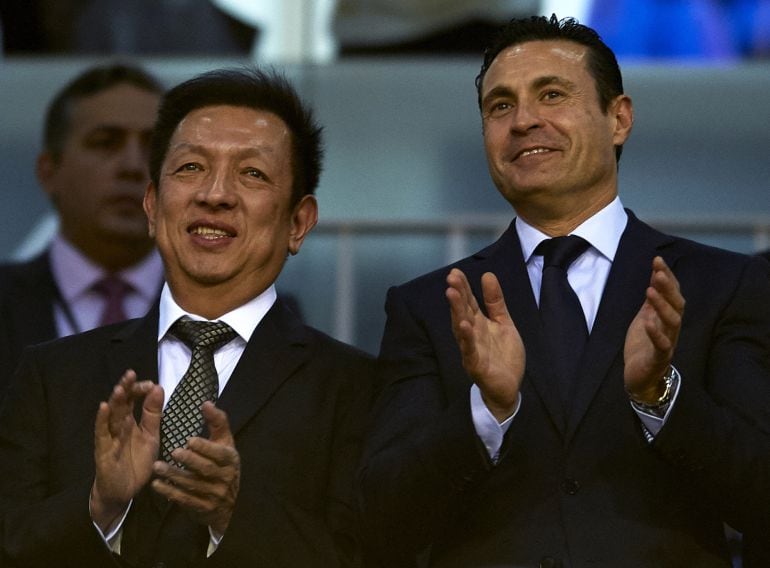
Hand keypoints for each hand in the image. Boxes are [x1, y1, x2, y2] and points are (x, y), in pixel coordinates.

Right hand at [91, 369, 163, 531]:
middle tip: (130, 374)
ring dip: (114, 403)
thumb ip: (153, 414)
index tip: (150, 383)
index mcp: (131, 422)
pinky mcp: (103, 452)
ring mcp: (109, 438)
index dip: (139, 390)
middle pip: (120, 404)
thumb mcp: (151, 436)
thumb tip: (158, 387)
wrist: (124, 492)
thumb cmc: (136, 462)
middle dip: (125, 389)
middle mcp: (118, 427)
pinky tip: (104, 408)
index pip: (133, 400)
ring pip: (110, 417)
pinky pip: (102, 435)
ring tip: (120, 389)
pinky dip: (102, 421)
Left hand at [151, 402, 239, 535]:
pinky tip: (156, 484)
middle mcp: (224, 477)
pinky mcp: (202, 508)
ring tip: (157, 466)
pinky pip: (185, 500)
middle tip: (173, 451)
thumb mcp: (225, 443)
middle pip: (206, 469)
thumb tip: (206, 402)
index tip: (189, 440)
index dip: (205, 447)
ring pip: (193, 485)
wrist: (228, 504)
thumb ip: (217, 422)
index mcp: (230, 459)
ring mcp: (214, 495)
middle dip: (190, 461)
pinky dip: (170, 492)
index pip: (220, 453)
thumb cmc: (223, 464)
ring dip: (174, 476)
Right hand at [446, 268, 524, 421]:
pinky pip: (469, 350)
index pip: (468, 302)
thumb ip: (495, 302)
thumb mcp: (504, 323)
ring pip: (461, 328)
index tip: (455, 271)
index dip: (463, 287)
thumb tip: (487, 275)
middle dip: (457, 295)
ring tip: (452, 294)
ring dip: (456, 311)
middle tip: (451, 278)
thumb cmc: (503, 356)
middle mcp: (471, 334)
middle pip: (462, 312)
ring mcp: (471, 349)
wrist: (509, 387)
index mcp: (478, 323)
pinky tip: (464, 326)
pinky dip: (466, 339)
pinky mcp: (475, 365)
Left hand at [624, 256, 684, 401]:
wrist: (640, 376)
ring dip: (662, 305)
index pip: (672, 293)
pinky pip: (662, 345)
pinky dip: (656, 333)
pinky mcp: (659, 358)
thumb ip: (652, 300)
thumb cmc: (644, 345)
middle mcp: (672, 328)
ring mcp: (668, 342)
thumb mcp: (645, 317)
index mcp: (668, 317)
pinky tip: (648, 321)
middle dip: (668, 287)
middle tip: (657, 272)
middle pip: (677, 305)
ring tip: (649, 290)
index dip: (667, 277)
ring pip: (672, 322)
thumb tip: (655, 274)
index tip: (657, 260)